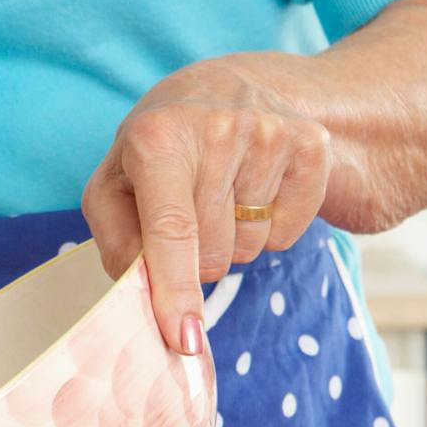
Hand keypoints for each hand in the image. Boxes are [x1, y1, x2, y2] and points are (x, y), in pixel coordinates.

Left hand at [82, 57, 331, 355]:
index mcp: (159, 136)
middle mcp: (218, 129)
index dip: (175, 291)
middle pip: (211, 255)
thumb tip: (143, 296)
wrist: (231, 86)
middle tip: (189, 214)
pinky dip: (268, 229)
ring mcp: (271, 135)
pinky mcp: (311, 148)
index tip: (184, 340)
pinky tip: (253, 188)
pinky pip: (286, 235)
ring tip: (221, 193)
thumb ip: (116, 242)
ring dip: (231, 241)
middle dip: (195, 259)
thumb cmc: (159, 151)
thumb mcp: (115, 183)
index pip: (171, 230)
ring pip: (249, 249)